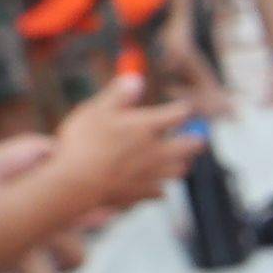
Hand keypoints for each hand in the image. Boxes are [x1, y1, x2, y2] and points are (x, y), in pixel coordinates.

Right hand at [52, 79, 200, 209]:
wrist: (75, 184)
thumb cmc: (83, 143)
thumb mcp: (96, 111)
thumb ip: (119, 95)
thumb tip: (137, 79)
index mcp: (148, 127)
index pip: (179, 114)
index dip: (183, 109)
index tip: (184, 108)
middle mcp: (158, 151)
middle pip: (191, 145)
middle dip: (195, 139)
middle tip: (197, 137)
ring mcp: (153, 174)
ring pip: (179, 169)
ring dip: (180, 163)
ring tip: (178, 160)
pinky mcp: (144, 193)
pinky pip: (161, 191)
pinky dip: (160, 187)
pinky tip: (155, 185)